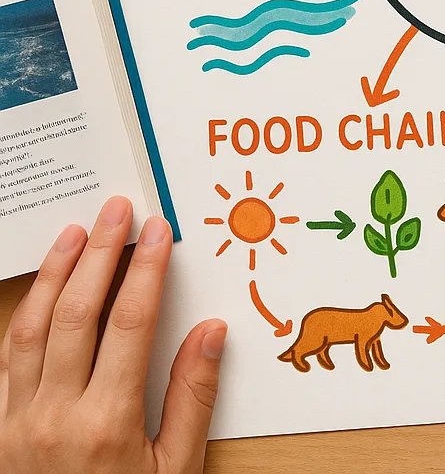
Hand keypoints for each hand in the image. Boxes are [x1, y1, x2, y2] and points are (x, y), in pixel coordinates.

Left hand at [0, 196, 226, 472]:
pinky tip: (38, 291)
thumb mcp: (175, 473)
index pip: (129, 322)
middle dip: (100, 252)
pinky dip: (21, 315)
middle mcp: (53, 415)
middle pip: (76, 312)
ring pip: (30, 327)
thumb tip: (211, 331)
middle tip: (118, 210)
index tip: (157, 231)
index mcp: (106, 423)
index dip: (144, 268)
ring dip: (55, 273)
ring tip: (75, 232)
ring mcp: (15, 421)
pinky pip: (3, 358)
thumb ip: (193, 399)